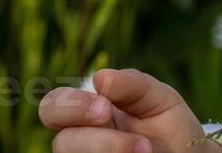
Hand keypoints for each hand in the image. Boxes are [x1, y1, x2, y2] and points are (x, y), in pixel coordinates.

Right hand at [40, 68, 212, 152]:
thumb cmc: (168, 125)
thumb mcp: (159, 98)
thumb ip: (132, 84)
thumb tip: (100, 77)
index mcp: (87, 111)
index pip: (53, 105)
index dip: (70, 105)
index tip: (105, 108)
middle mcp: (81, 140)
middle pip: (61, 141)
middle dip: (89, 139)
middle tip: (126, 137)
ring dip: (111, 151)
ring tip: (146, 149)